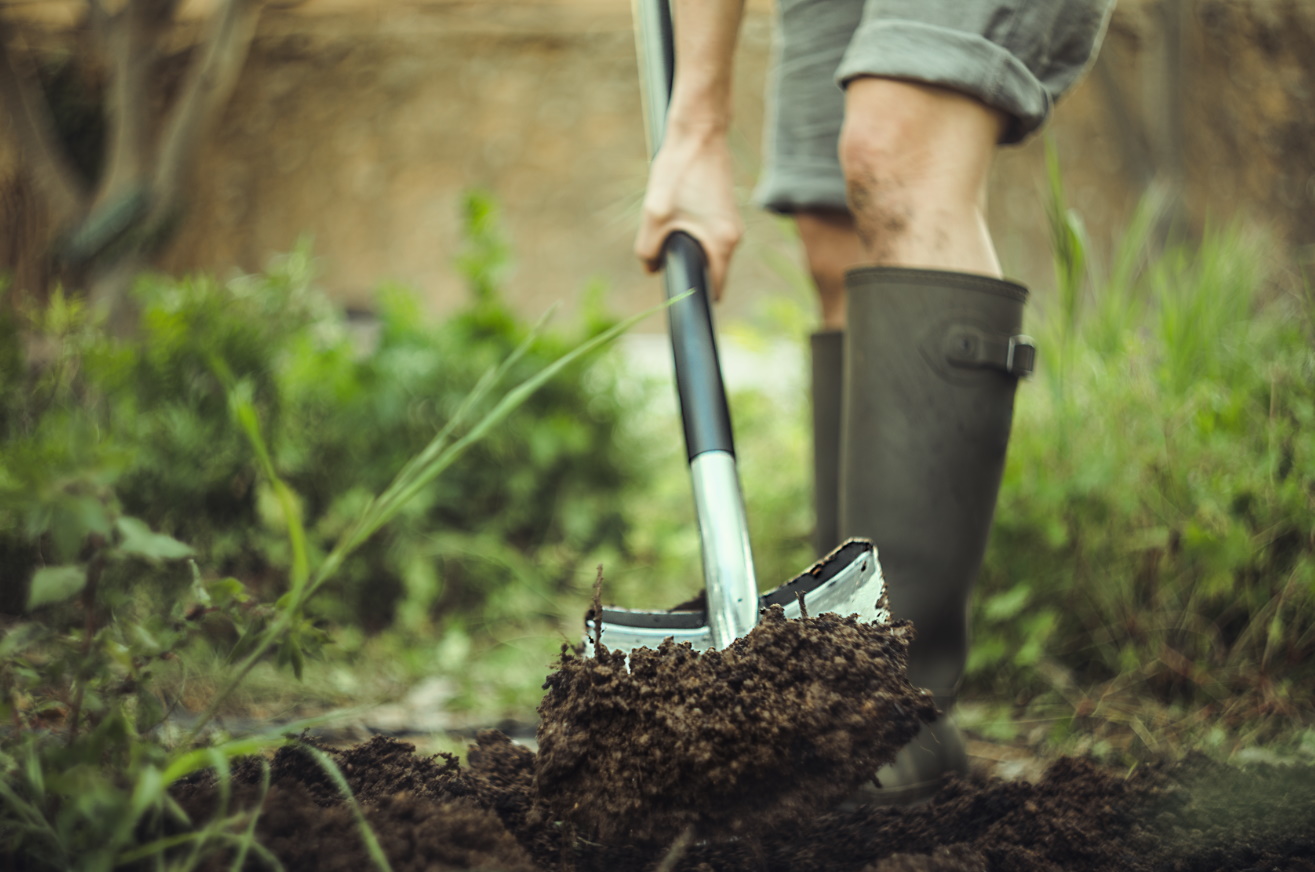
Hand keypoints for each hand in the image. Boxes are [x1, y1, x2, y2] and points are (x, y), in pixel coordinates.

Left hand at [634, 126, 742, 298]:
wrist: (698, 133)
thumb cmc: (679, 172)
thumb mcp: (654, 215)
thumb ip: (648, 250)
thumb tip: (651, 268)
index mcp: (722, 242)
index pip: (715, 287)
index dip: (695, 295)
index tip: (677, 292)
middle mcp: (733, 236)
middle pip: (709, 269)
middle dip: (686, 266)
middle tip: (663, 251)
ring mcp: (731, 223)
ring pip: (706, 250)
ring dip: (687, 246)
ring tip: (669, 224)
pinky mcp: (724, 211)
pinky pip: (707, 234)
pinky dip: (691, 231)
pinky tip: (677, 210)